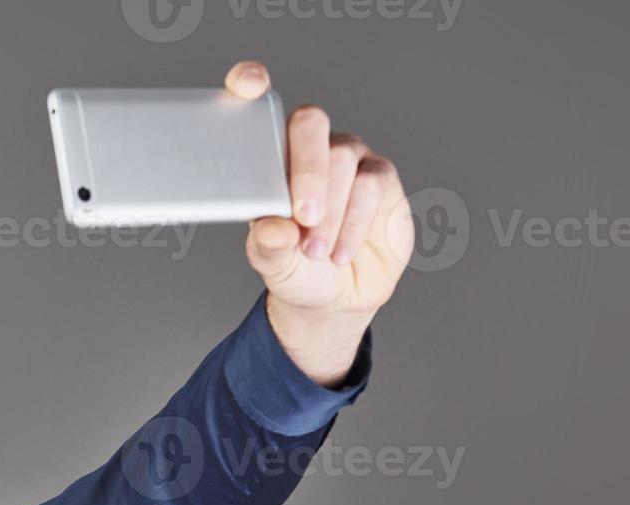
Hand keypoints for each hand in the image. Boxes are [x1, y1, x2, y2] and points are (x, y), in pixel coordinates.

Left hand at [225, 61, 414, 387]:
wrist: (337, 297)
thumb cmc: (296, 269)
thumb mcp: (273, 265)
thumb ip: (269, 246)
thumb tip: (273, 227)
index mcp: (268, 157)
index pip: (257, 105)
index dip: (250, 82)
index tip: (248, 86)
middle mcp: (309, 148)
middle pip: (310, 124)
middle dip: (306, 168)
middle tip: (302, 215)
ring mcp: (348, 157)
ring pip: (343, 159)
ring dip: (331, 211)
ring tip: (316, 253)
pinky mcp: (381, 177)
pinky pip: (372, 183)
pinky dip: (354, 222)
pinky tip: (338, 253)